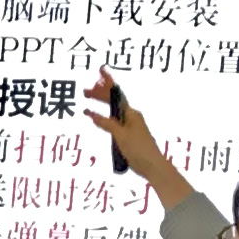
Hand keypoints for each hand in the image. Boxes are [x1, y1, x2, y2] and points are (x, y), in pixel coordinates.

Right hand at [87, 69, 181, 199]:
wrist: (153, 166)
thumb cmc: (139, 150)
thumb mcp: (120, 136)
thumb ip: (106, 124)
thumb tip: (92, 114)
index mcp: (131, 113)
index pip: (116, 94)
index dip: (108, 83)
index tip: (101, 71)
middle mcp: (131, 117)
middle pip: (113, 102)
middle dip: (100, 95)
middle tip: (85, 92)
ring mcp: (130, 126)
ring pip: (113, 112)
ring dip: (101, 106)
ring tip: (89, 103)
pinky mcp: (128, 136)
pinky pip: (114, 122)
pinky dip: (104, 118)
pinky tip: (99, 119)